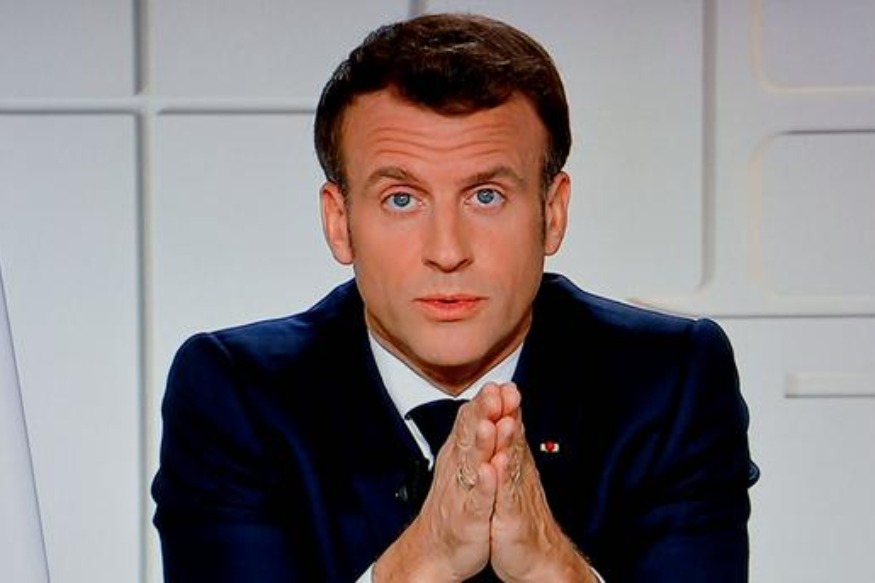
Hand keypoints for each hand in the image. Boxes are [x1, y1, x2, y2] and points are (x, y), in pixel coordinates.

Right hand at [373, 383, 504, 580]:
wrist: (436, 548)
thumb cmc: (455, 505)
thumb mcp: (465, 465)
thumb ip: (474, 436)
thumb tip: (482, 406)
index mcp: (461, 455)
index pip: (471, 422)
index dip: (485, 403)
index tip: (500, 383)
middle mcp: (460, 468)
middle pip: (471, 435)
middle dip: (484, 413)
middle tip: (494, 391)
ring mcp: (464, 491)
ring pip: (473, 462)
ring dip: (482, 442)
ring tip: (490, 423)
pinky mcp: (470, 516)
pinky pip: (477, 498)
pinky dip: (484, 484)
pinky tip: (489, 471)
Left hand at [489, 383, 596, 581]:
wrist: (533, 555)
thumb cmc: (516, 516)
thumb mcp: (510, 478)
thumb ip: (509, 449)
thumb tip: (507, 422)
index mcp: (512, 463)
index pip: (508, 429)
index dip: (503, 407)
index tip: (498, 384)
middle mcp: (516, 474)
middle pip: (512, 439)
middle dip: (506, 414)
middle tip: (503, 390)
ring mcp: (515, 493)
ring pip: (511, 461)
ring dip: (508, 440)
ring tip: (505, 420)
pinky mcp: (512, 515)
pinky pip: (506, 494)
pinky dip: (502, 479)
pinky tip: (498, 464)